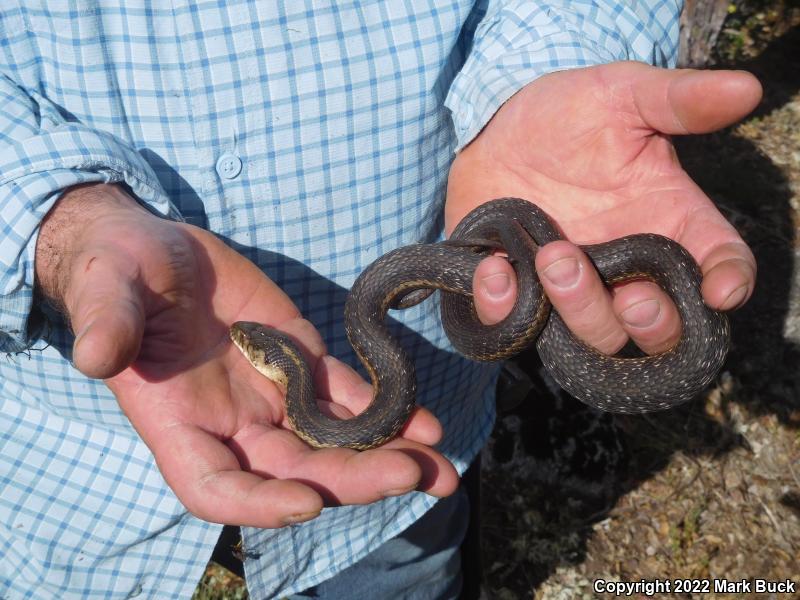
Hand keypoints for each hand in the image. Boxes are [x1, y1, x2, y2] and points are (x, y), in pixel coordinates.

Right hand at [36, 184, 457, 527]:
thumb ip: (106, 323)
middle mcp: (230, 422)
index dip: (258, 502)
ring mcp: (272, 395)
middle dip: (350, 479)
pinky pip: (348, 395)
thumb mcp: (108, 290)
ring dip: (385, 455)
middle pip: (293, 472)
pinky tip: (427, 423)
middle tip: (410, 475)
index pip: (216, 486)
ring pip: (330, 441)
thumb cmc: (117, 273)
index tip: (306, 502)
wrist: (155, 253)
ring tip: (438, 467)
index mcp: (178, 422)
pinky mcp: (301, 360)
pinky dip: (386, 408)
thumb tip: (94, 355)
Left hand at [447, 62, 760, 353]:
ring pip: (596, 338)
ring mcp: (572, 289)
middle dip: (651, 323)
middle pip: (660, 329)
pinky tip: (495, 267)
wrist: (497, 127)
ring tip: (552, 256)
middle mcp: (626, 267)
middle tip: (631, 294)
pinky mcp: (520, 295)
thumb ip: (677, 100)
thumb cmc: (569, 115)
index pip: (717, 261)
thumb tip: (745, 87)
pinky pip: (513, 328)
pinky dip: (502, 309)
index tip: (721, 290)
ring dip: (581, 310)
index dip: (728, 281)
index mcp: (667, 220)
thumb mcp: (622, 95)